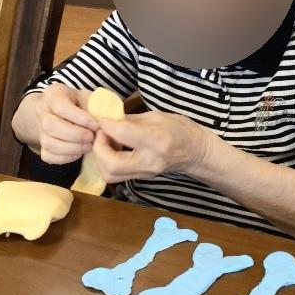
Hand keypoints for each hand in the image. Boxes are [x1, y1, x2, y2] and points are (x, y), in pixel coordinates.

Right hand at [14, 84, 99, 164]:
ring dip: (72, 148)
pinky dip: (65, 157)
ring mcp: (39, 129)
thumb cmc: (80, 103)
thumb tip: (108, 120)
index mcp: (54, 94)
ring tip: (88, 146)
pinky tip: (78, 153)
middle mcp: (42, 111)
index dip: (79, 118)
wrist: (61, 112)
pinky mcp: (41, 146)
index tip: (96, 125)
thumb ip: (98, 105)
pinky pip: (48, 156)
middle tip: (92, 138)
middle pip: (50, 125)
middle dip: (75, 135)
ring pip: (48, 143)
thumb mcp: (89, 97)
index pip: (61, 106)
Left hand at [92, 111, 212, 182]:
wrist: (195, 152)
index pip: (122, 133)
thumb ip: (130, 120)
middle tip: (102, 134)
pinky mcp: (140, 178)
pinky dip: (107, 163)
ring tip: (107, 142)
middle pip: (111, 164)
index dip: (106, 125)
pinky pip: (115, 175)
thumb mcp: (156, 116)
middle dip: (99, 148)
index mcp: (156, 140)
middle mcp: (149, 161)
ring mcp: (145, 173)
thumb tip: (107, 120)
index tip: (103, 118)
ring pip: (110, 175)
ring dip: (101, 158)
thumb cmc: (179, 128)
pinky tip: (113, 150)